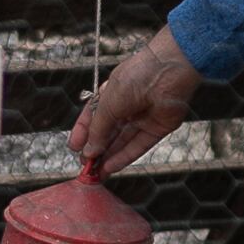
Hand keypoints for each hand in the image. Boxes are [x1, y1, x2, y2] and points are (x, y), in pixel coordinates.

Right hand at [71, 26, 204, 176]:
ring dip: (109, 157)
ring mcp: (142, 118)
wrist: (169, 71)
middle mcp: (126, 106)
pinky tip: (111, 167)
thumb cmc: (135, 78)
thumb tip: (88, 151)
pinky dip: (125, 156)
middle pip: (108, 132)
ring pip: (122, 142)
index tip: (74, 148)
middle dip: (96, 149)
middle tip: (85, 165)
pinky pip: (139, 145)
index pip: (93, 116)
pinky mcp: (157, 128)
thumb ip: (98, 129)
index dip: (83, 132)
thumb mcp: (108, 104)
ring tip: (95, 173)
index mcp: (111, 94)